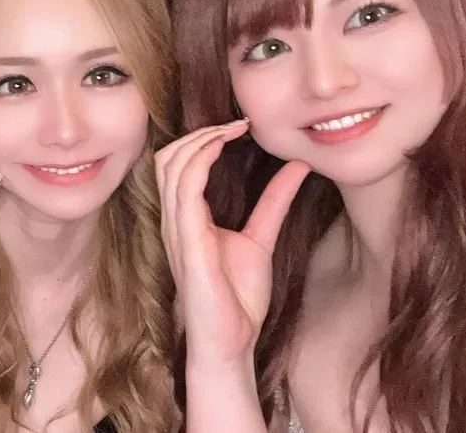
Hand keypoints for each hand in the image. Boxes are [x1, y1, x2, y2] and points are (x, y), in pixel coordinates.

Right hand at [156, 120, 309, 363]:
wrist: (230, 341)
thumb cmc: (236, 299)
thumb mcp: (261, 238)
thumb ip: (273, 202)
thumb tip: (297, 167)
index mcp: (185, 218)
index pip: (178, 164)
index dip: (203, 138)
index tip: (240, 126)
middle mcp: (174, 219)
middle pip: (168, 157)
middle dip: (199, 132)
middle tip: (237, 124)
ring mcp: (177, 228)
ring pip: (172, 165)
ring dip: (202, 139)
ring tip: (233, 130)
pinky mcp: (187, 239)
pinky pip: (185, 187)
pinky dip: (201, 159)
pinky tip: (225, 149)